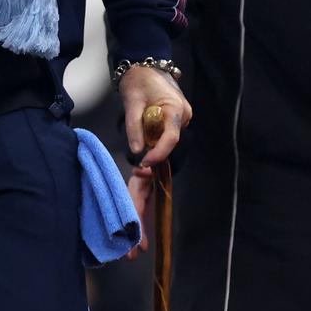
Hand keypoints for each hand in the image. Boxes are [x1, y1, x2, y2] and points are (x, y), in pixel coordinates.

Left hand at [119, 64, 190, 241]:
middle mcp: (176, 134)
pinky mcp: (158, 150)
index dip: (158, 155)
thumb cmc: (140, 80)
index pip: (170, 141)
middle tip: (137, 242)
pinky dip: (141, 195)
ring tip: (135, 243)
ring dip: (143, 210)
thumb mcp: (133, 98)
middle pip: (161, 176)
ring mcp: (169, 145)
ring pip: (156, 182)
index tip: (144, 167)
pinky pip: (151, 176)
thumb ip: (136, 126)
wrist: (146, 66)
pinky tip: (134, 220)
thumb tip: (138, 156)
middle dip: (146, 208)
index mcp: (176, 117)